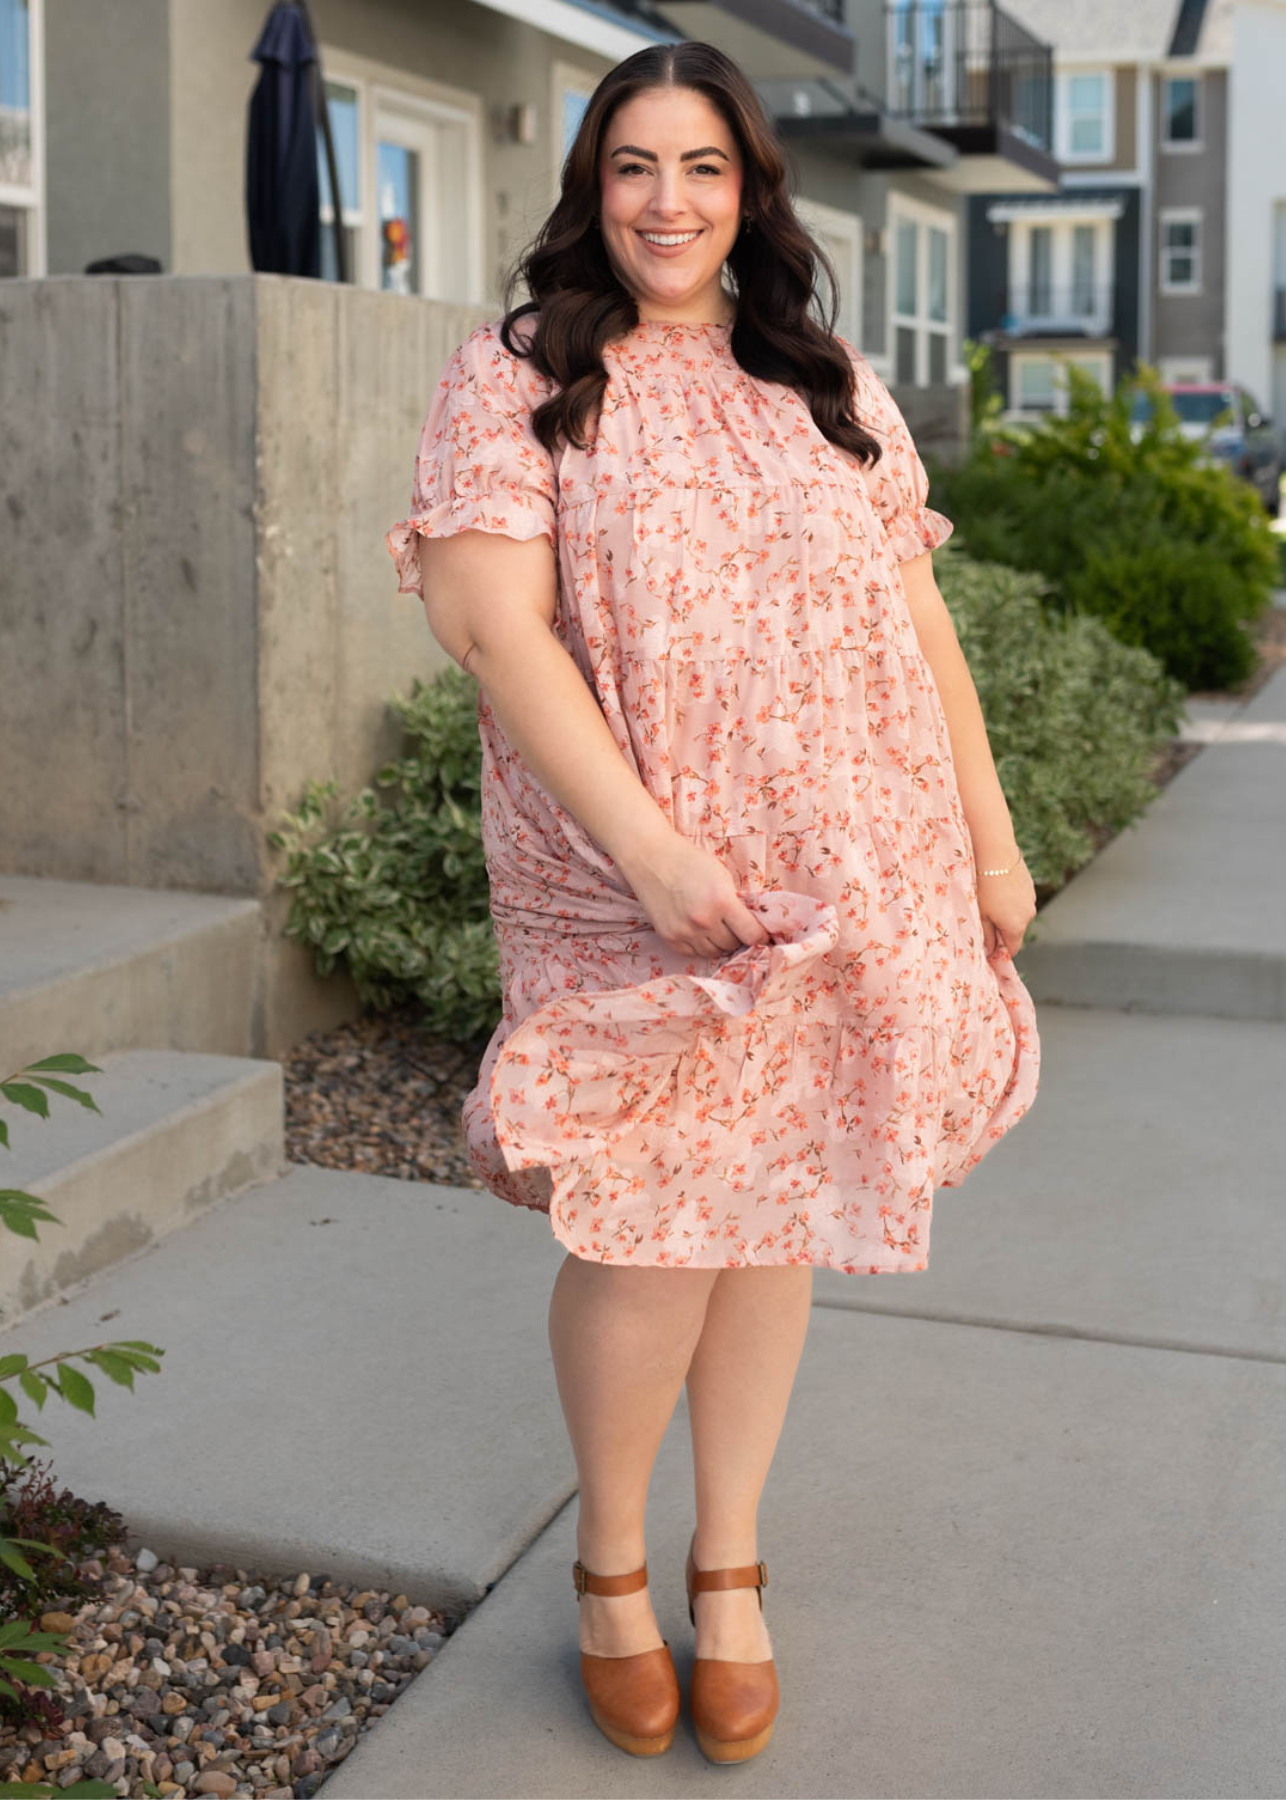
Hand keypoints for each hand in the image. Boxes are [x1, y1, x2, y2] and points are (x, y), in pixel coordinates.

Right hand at [619, 831, 771, 959]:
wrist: (651, 858)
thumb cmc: (690, 862)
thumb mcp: (722, 876)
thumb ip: (736, 903)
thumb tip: (751, 927)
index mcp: (721, 900)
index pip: (751, 934)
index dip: (760, 936)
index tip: (761, 935)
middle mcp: (703, 920)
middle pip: (732, 945)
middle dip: (737, 937)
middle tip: (734, 926)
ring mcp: (684, 932)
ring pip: (713, 952)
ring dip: (718, 942)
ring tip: (715, 926)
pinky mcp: (669, 938)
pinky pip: (693, 953)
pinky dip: (699, 945)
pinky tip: (697, 929)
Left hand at [977, 859, 1036, 959]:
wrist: (995, 854)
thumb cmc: (984, 886)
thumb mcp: (981, 914)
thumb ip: (986, 936)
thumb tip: (990, 951)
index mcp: (1016, 927)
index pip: (1013, 949)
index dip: (1000, 951)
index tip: (987, 947)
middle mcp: (1028, 915)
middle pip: (1016, 932)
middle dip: (1002, 931)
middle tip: (983, 918)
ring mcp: (1031, 899)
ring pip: (1018, 914)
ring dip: (1006, 914)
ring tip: (989, 900)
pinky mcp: (1029, 886)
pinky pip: (1020, 900)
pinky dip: (1010, 900)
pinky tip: (997, 889)